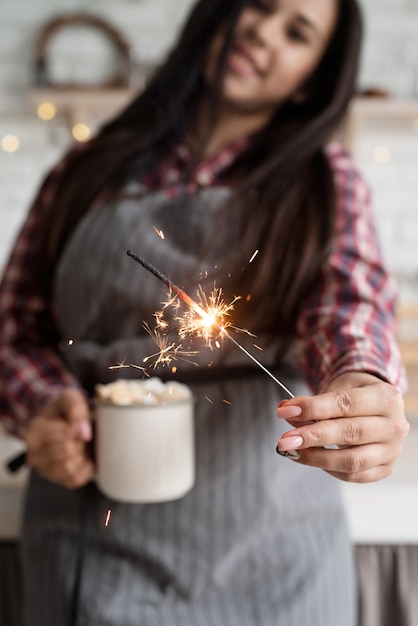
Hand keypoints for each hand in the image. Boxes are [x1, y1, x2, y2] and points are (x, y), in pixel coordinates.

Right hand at [24, 388, 93, 488]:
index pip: (64, 437)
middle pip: (67, 453)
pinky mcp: (57, 480)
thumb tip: (83, 433)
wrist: (63, 421)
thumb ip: (75, 408)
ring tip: (78, 444)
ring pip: (70, 469)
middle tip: (78, 435)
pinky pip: (76, 479)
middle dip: (79, 442)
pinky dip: (85, 468)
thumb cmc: (64, 410)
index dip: (76, 429)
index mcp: (33, 434)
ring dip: (82, 455)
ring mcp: (44, 470)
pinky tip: (81, 456)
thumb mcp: (70, 398)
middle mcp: (33, 456)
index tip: (74, 424)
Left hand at [276, 372, 409, 482]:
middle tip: (284, 440)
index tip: (285, 411)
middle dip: (312, 436)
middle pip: (349, 433)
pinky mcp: (385, 469)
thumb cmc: (354, 394)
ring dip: (316, 457)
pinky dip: (329, 468)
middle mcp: (394, 425)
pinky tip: (311, 457)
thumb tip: (288, 414)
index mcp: (386, 397)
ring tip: (292, 451)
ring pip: (352, 460)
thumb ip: (315, 403)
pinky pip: (353, 475)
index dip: (313, 408)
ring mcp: (392, 450)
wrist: (375, 405)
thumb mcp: (337, 388)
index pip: (345, 404)